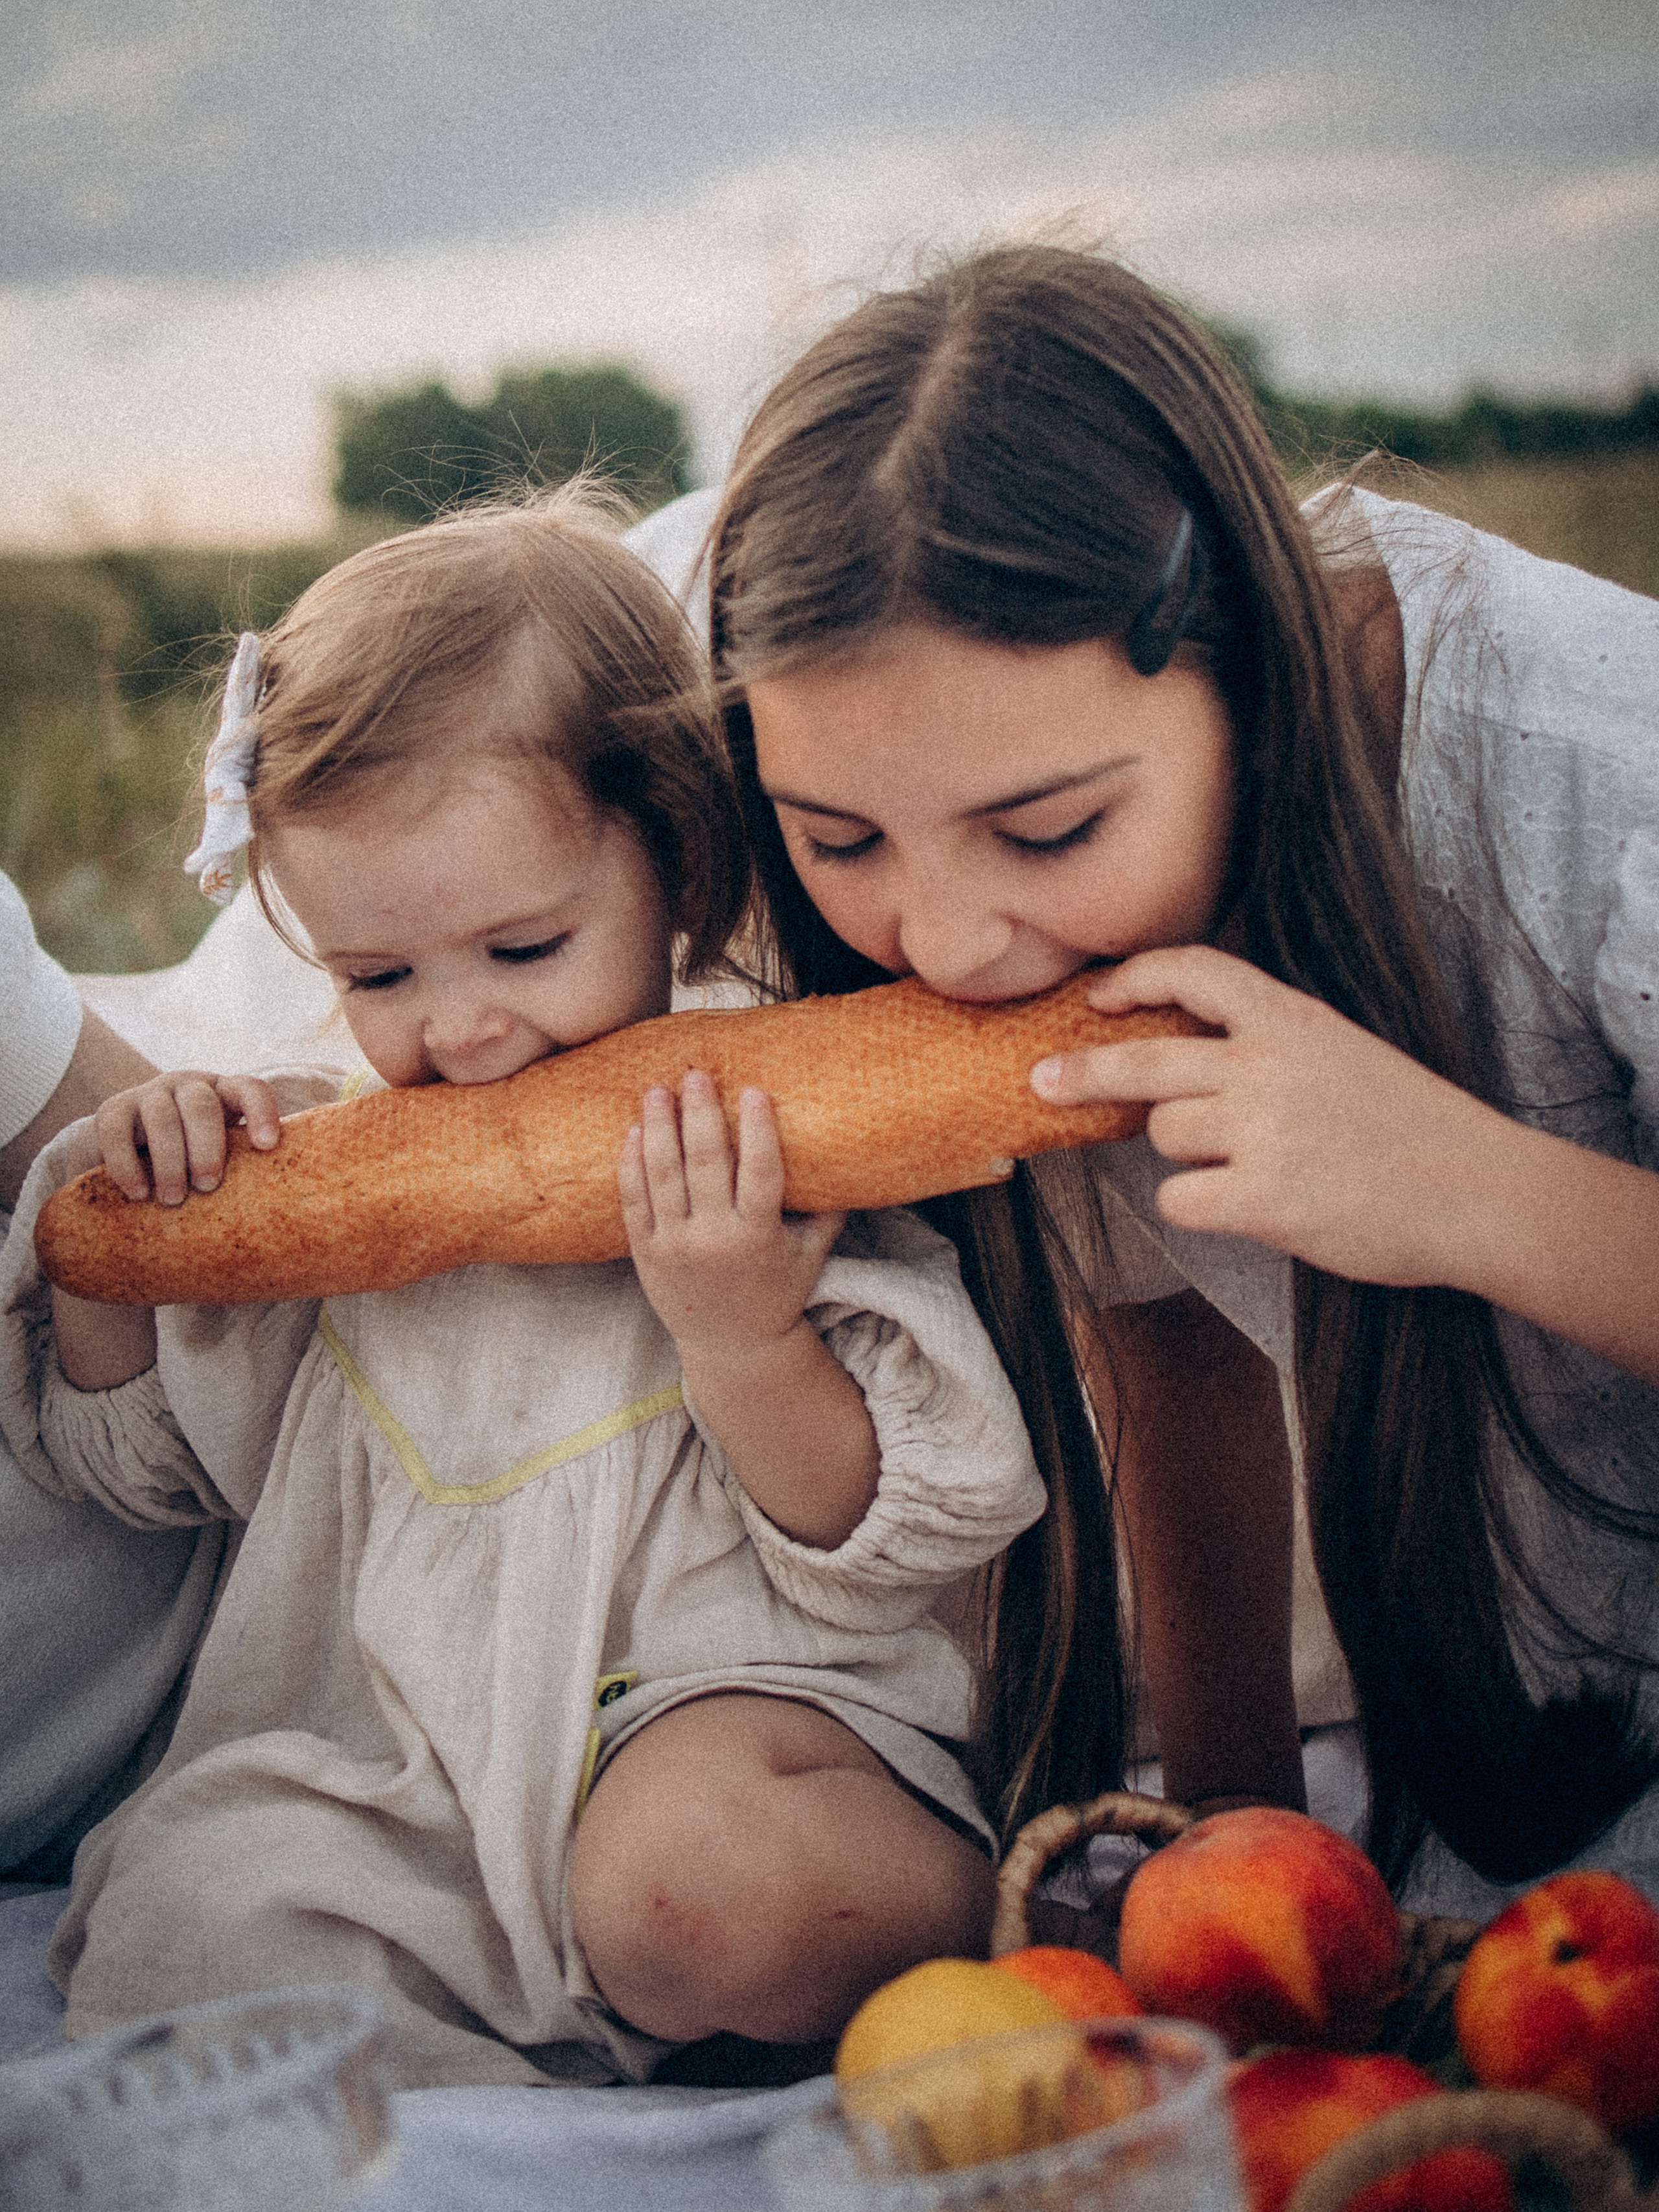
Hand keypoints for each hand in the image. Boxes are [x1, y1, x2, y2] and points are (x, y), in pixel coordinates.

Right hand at [95, 1071, 283, 1205]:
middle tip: (208, 1186)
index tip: (267, 1146)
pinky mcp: (111, 1109)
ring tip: (173, 1199)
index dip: (261, 1112)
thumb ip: (243, 1171)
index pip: (250, 1089)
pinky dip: (126, 1165)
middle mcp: (187, 1086)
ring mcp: (148, 1093)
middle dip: (207, 1147)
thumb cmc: (191, 1166)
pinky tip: (138, 1194)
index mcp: (224, 1095)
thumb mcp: (219, 1160)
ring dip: (170, 1161)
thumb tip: (274, 1220)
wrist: (124, 1155)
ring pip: (162, 1118)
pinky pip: (116, 1132)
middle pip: (201, 1105)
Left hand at [618, 1069, 844, 1363]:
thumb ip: (827, 1212)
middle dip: (699, 1114)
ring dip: (659, 1128)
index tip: (753, 1089)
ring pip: (662, 1176)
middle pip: (704, 1164)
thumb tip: (850, 1160)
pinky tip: (634, 1131)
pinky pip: (634, 1201)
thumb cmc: (777, 1292)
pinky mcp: (646, 1253)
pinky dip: (632, 1164)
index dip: (757, 1130)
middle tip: (696, 1073)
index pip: (759, 1173)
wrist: (732, 1347)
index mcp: (758, 1236)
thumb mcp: (810, 1256)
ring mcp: (675, 1246)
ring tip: (657, 1090)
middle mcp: (714, 1239)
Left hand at [1029, 944, 1511, 1287]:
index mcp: (1293, 1020)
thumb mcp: (1343, 1052)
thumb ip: (1267, 1046)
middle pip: (1144, 1060)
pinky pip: (1179, 1198)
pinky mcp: (1262, 1199)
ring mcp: (1263, 1132)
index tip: (1097, 997)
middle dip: (1082, 1070)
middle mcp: (1269, 1066)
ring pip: (1165, 1133)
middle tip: (1042, 1079)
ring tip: (1256, 1164)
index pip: (1194, 972)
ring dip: (1188, 1153)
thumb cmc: (1413, 1129)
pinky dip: (1199, 1206)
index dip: (1135, 978)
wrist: (1479, 1192)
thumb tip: (1178, 1062)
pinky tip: (1249, 1206)